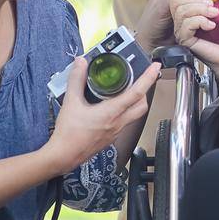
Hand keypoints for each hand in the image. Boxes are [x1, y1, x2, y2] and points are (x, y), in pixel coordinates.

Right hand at [47, 55, 159, 169]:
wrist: (64, 155)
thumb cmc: (68, 133)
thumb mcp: (71, 102)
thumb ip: (76, 79)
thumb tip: (81, 63)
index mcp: (111, 112)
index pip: (136, 92)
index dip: (148, 78)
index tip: (154, 67)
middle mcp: (118, 123)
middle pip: (142, 106)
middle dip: (145, 91)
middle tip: (141, 80)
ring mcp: (115, 132)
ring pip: (134, 115)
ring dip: (135, 102)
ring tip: (126, 91)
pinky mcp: (110, 138)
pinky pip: (123, 123)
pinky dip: (124, 112)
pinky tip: (111, 108)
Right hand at [166, 0, 218, 79]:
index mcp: (187, 11)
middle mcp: (181, 21)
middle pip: (175, 1)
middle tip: (211, 4)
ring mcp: (182, 31)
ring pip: (180, 11)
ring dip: (199, 9)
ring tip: (214, 14)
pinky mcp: (186, 41)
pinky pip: (186, 25)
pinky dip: (200, 21)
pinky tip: (211, 25)